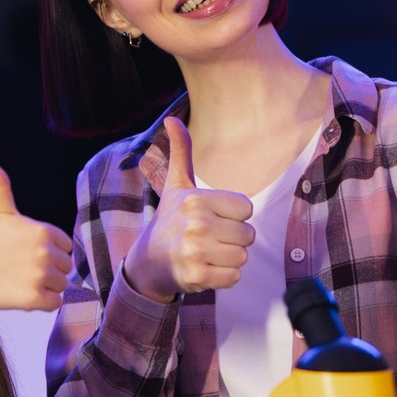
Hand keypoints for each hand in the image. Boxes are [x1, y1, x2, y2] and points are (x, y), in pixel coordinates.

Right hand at [0, 165, 74, 334]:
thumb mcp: (0, 216)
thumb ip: (2, 189)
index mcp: (43, 231)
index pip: (66, 246)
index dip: (50, 252)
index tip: (28, 253)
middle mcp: (45, 251)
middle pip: (66, 267)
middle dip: (49, 270)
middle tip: (23, 269)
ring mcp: (41, 276)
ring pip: (61, 285)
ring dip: (46, 287)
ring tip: (22, 281)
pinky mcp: (37, 298)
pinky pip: (56, 303)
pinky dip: (43, 303)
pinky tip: (24, 295)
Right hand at [122, 117, 254, 302]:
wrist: (148, 262)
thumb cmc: (170, 220)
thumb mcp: (176, 185)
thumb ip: (180, 152)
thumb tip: (172, 118)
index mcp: (196, 199)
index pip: (247, 209)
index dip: (233, 216)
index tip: (211, 218)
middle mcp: (196, 223)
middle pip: (248, 235)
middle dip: (233, 239)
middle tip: (208, 239)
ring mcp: (195, 252)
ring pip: (242, 257)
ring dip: (229, 259)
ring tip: (207, 254)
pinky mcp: (197, 277)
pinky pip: (234, 278)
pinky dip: (224, 278)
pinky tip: (205, 269)